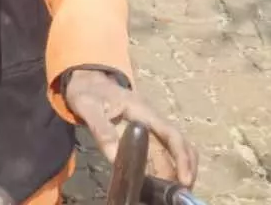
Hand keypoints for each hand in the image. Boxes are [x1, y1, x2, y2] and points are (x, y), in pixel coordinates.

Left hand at [65, 69, 198, 187]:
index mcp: (143, 110)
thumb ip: (102, 130)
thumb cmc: (87, 91)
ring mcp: (149, 126)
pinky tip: (157, 182)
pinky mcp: (142, 133)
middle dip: (185, 167)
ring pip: (171, 149)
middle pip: (178, 144)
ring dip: (176, 169)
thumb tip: (115, 158)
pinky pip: (159, 151)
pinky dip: (163, 167)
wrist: (85, 79)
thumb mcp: (88, 107)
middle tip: (181, 192)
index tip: (185, 179)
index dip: (181, 157)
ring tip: (169, 192)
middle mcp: (152, 118)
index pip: (171, 135)